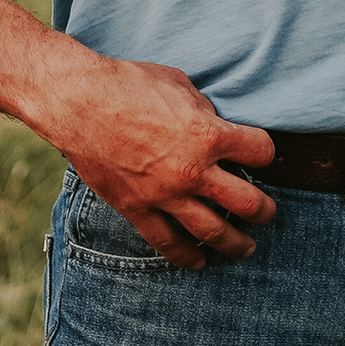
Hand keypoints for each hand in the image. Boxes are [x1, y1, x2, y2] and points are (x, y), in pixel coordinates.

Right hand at [51, 55, 277, 265]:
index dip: (265, 152)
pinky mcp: (138, 209)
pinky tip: (199, 261)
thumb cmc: (128, 84)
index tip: (260, 155)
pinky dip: (187, 256)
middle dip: (265, 210)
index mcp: (209, 135)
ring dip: (237, 243)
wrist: (77, 103)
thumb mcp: (179, 84)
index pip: (261, 151)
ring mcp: (166, 195)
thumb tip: (214, 122)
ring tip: (247, 247)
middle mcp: (193, 171)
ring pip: (214, 232)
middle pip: (248, 203)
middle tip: (267, 213)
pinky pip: (167, 243)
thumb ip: (203, 109)